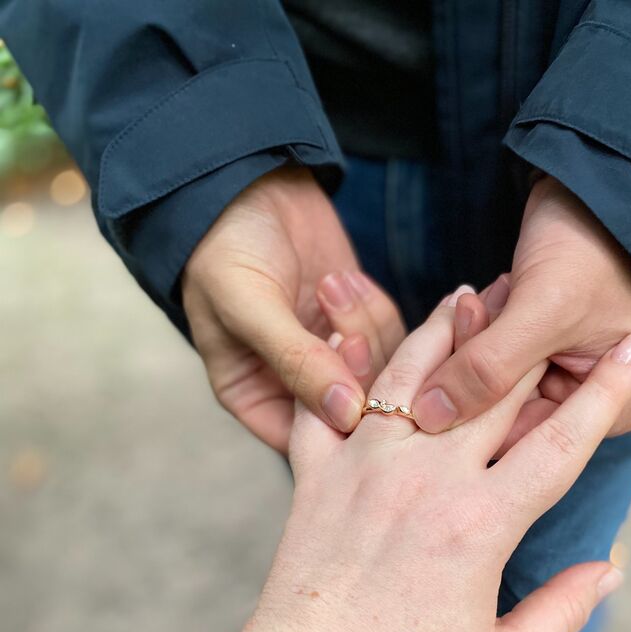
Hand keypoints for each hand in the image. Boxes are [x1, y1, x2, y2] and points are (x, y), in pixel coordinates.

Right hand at [182, 166, 404, 452]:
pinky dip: (378, 310)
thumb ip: (297, 361)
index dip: (334, 418)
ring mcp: (333, 357)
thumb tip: (346, 415)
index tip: (342, 370)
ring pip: (380, 374)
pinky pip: (394, 340)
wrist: (248, 182)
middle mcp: (295, 387)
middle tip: (346, 326)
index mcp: (254, 397)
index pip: (306, 441)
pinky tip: (349, 279)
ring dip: (365, 326)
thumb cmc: (226, 247)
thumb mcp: (250, 305)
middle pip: (353, 412)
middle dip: (357, 368)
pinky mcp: (362, 325)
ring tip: (331, 282)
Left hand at [224, 288, 630, 631]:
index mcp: (481, 523)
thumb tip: (611, 567)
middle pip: (492, 388)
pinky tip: (344, 326)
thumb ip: (565, 612)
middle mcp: (424, 479)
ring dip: (445, 331)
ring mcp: (364, 468)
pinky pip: (326, 403)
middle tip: (549, 304)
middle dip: (531, 341)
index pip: (561, 441)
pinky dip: (337, 363)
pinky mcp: (315, 475)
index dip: (605, 394)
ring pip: (411, 374)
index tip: (630, 353)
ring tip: (468, 297)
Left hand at [412, 174, 630, 438]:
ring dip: (468, 347)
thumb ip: (487, 369)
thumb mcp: (541, 309)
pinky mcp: (530, 355)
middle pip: (502, 416)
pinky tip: (468, 303)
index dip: (481, 405)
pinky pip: (485, 362)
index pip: (526, 437)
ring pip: (487, 388)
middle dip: (473, 369)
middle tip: (469, 312)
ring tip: (473, 300)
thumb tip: (429, 418)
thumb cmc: (590, 244)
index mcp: (613, 410)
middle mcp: (585, 404)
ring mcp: (557, 379)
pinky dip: (470, 335)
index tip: (457, 357)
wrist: (597, 185)